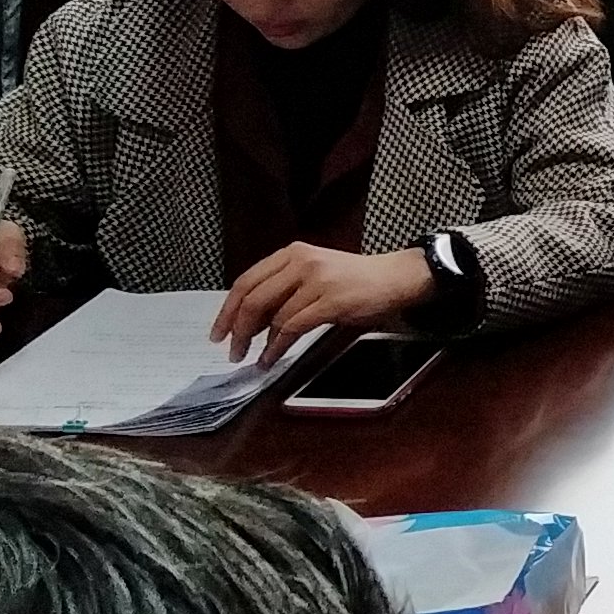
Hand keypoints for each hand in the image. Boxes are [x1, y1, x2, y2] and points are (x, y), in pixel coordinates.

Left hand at [213, 244, 435, 363]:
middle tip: (231, 350)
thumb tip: (250, 320)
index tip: (218, 332)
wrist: (394, 278)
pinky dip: (277, 346)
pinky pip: (293, 327)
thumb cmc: (354, 280)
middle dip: (237, 328)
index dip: (227, 310)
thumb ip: (283, 289)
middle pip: (253, 297)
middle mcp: (301, 262)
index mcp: (292, 254)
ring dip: (257, 343)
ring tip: (253, 358)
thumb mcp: (313, 274)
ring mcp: (316, 280)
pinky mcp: (331, 300)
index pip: (246, 281)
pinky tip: (272, 358)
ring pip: (272, 315)